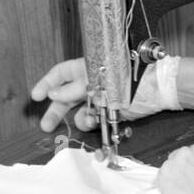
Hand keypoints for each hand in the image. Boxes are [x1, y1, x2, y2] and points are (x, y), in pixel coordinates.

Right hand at [31, 56, 181, 132]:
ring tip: (88, 122)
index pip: (60, 73)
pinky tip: (97, 123)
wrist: (158, 89)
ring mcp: (101, 96)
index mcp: (87, 67)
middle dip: (56, 110)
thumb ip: (74, 89)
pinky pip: (95, 118)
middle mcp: (92, 81)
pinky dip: (93, 122)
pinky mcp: (111, 109)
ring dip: (80, 118)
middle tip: (45, 126)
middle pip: (67, 95)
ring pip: (81, 110)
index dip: (47, 84)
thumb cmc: (129, 79)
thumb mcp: (96, 83)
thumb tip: (53, 94)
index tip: (35, 97)